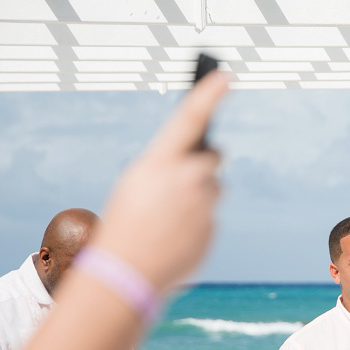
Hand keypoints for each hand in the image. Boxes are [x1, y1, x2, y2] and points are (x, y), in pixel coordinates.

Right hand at [93, 71, 229, 294]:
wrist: (124, 275)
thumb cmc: (123, 225)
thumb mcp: (135, 185)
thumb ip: (168, 169)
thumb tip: (202, 164)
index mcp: (159, 162)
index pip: (189, 119)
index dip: (209, 94)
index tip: (226, 75)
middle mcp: (187, 179)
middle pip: (214, 157)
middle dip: (205, 164)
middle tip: (184, 179)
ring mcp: (203, 206)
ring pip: (215, 189)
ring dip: (201, 197)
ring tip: (170, 218)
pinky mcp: (212, 230)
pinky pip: (211, 219)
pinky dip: (197, 225)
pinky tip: (174, 237)